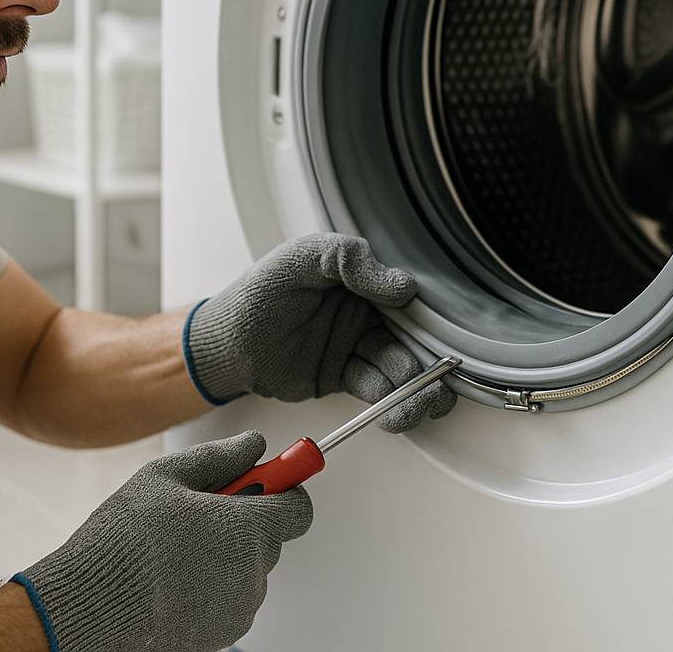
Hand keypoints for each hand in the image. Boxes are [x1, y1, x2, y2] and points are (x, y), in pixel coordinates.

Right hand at [19, 432, 311, 651]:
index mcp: (249, 529)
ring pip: (245, 569)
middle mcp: (254, 574)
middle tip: (197, 511)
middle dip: (242, 520)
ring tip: (173, 549)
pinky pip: (227, 600)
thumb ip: (221, 457)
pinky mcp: (220, 636)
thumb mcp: (167, 476)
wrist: (91, 608)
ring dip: (223, 555)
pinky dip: (208, 587)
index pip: (299, 507)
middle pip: (268, 537)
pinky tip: (169, 579)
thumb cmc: (125, 542)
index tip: (269, 477)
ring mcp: (238, 610)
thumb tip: (253, 444)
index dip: (284, 488)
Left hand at [184, 233, 456, 431]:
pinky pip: (378, 390)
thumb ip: (351, 261)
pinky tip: (398, 414)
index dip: (431, 316)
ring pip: (402, 367)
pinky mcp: (346, 376)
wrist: (227, 341)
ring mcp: (358, 344)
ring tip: (422, 405)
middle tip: (443, 381)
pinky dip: (393, 404)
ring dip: (417, 389)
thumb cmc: (262, 290)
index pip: (410, 295)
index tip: (444, 335)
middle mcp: (368, 310)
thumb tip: (403, 286)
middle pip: (415, 336)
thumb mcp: (304, 257)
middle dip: (434, 361)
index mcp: (364, 277)